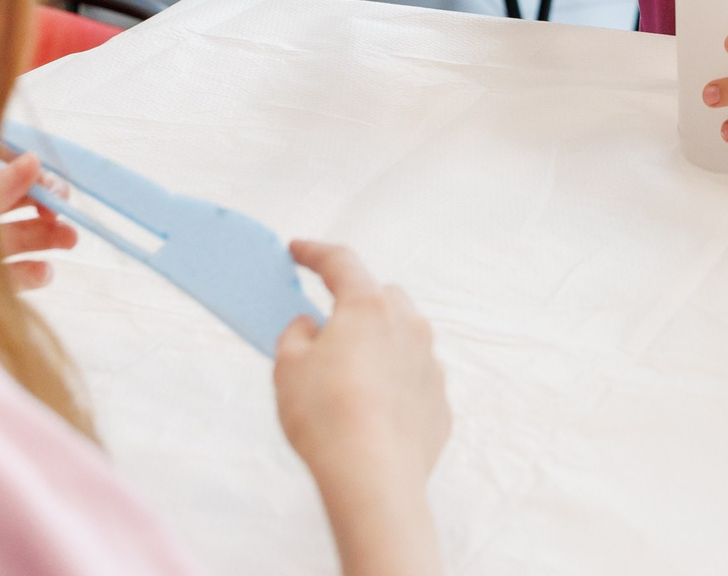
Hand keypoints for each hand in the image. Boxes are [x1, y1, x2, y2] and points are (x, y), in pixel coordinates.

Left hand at [0, 153, 76, 291]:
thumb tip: (34, 160)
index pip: (0, 167)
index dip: (29, 171)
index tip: (48, 180)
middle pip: (17, 203)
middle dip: (47, 204)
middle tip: (63, 208)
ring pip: (19, 238)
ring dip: (48, 237)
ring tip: (71, 240)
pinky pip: (10, 276)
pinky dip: (31, 274)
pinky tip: (44, 271)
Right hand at [275, 242, 450, 574]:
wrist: (373, 476)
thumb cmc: (325, 416)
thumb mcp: (288, 367)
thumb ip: (297, 335)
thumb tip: (312, 327)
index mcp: (369, 306)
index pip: (340, 263)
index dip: (314, 253)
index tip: (298, 250)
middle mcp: (409, 326)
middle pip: (381, 298)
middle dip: (355, 305)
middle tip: (325, 331)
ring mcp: (430, 364)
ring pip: (402, 340)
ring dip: (377, 348)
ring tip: (345, 382)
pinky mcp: (439, 403)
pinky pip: (413, 381)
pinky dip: (393, 386)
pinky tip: (370, 414)